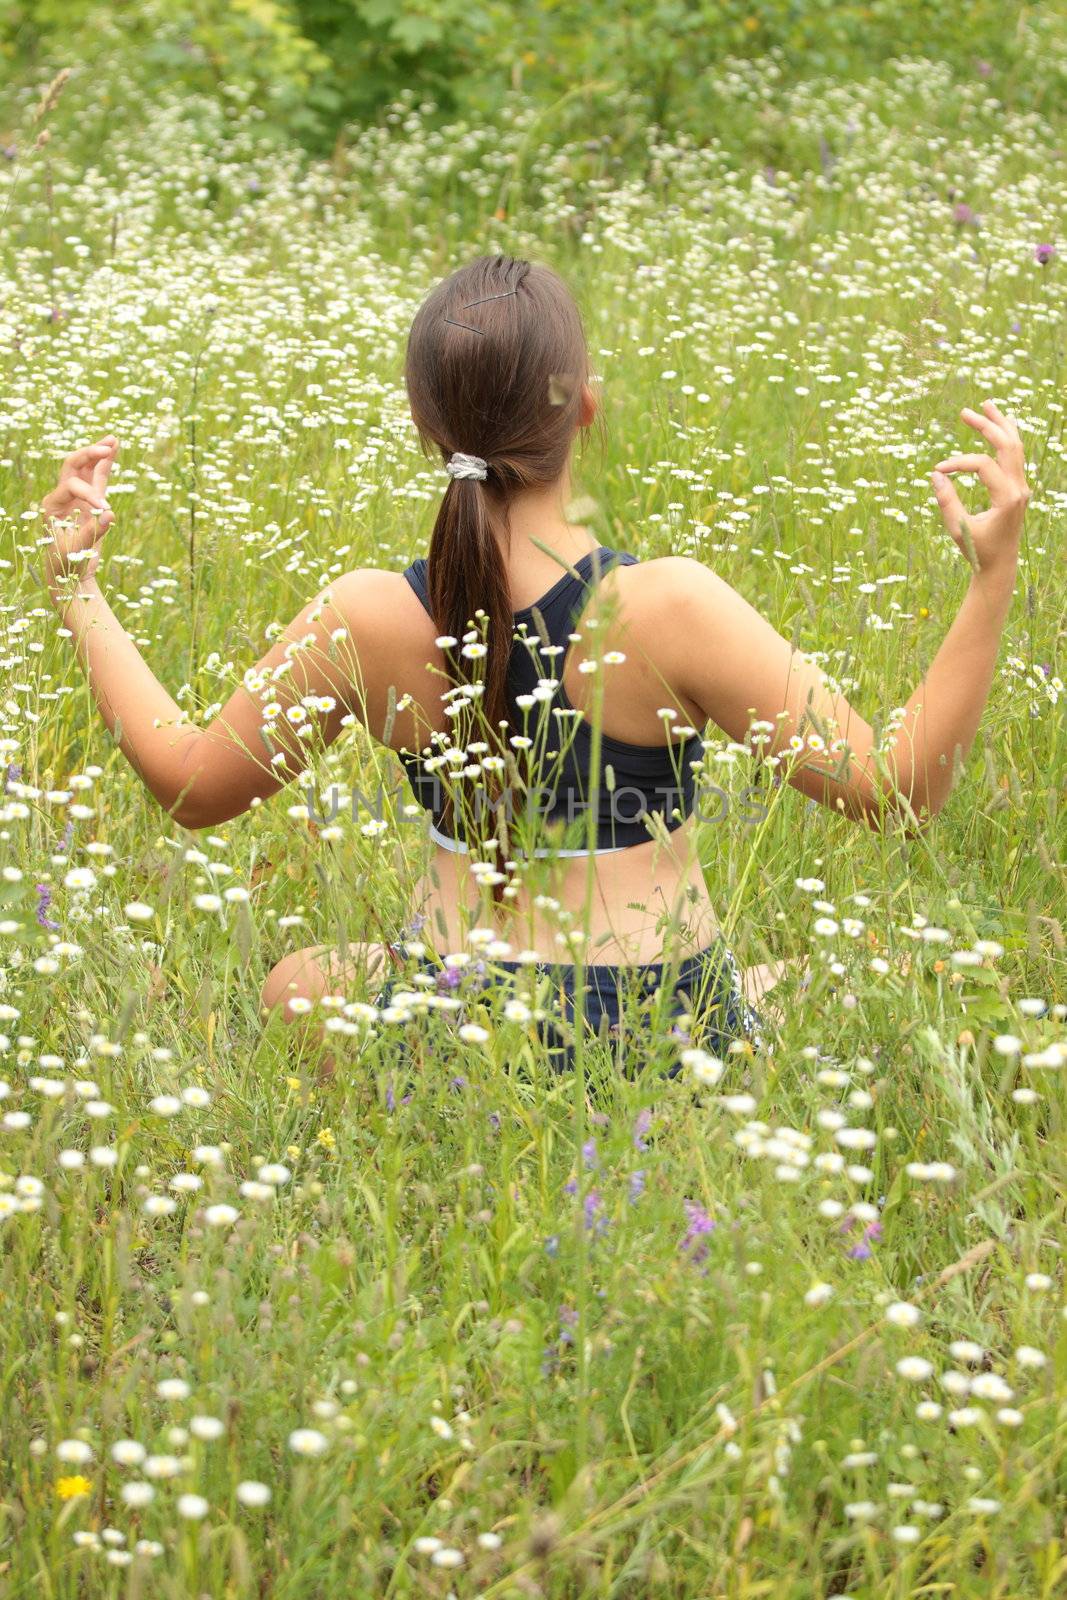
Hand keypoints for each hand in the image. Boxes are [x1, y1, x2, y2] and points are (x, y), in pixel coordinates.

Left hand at [39, 435, 117, 598]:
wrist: (69, 572)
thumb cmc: (68, 562)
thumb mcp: (77, 550)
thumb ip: (92, 531)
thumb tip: (110, 514)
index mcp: (51, 504)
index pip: (72, 486)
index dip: (89, 494)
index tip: (105, 508)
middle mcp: (62, 495)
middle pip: (72, 465)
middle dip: (89, 455)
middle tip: (106, 448)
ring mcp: (77, 496)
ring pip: (86, 467)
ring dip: (98, 452)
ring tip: (113, 439)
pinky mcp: (91, 501)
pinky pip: (98, 477)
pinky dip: (106, 463)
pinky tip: (114, 448)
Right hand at [931, 400, 1029, 578]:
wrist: (1000, 565)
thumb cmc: (977, 550)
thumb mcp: (958, 527)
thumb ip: (947, 500)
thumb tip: (935, 474)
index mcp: (1007, 498)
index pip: (983, 464)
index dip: (958, 462)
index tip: (937, 470)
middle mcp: (1019, 488)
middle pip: (1007, 444)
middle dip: (987, 425)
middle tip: (965, 412)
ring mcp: (1021, 487)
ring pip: (1016, 446)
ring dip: (1001, 424)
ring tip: (986, 405)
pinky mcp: (1018, 488)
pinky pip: (1015, 456)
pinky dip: (1006, 438)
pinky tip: (999, 425)